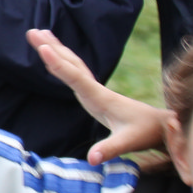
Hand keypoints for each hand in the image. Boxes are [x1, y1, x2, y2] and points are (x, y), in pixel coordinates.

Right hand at [28, 28, 169, 165]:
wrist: (160, 126)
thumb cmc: (145, 133)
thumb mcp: (128, 142)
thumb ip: (109, 149)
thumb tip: (92, 159)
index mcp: (100, 97)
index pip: (76, 77)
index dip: (58, 64)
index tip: (43, 48)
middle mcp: (96, 89)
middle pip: (70, 64)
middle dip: (51, 47)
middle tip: (32, 33)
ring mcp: (94, 90)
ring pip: (72, 64)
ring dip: (55, 49)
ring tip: (39, 34)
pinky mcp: (94, 94)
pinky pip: (74, 73)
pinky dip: (62, 61)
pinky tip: (55, 56)